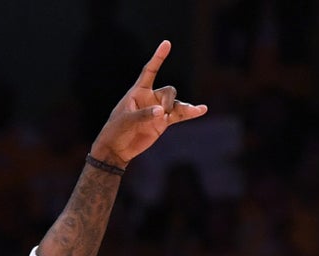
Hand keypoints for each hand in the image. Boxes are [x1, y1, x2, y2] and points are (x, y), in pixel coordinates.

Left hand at [90, 41, 207, 166]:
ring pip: (176, 103)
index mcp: (138, 91)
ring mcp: (159, 110)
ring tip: (189, 112)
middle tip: (162, 113)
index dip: (158, 57)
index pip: (150, 70)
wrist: (118, 149)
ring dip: (182, 109)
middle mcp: (151, 98)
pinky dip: (191, 112)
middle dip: (169, 101)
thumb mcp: (126, 120)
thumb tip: (161, 112)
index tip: (167, 43)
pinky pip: (180, 115)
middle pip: (169, 91)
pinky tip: (202, 109)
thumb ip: (144, 115)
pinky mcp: (163, 122)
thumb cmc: (116, 130)